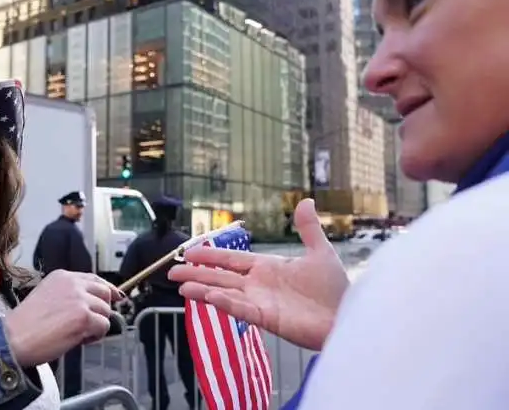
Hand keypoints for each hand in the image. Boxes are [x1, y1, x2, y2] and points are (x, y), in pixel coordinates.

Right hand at [2, 270, 122, 366]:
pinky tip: (79, 339)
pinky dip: (95, 336)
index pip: (94, 279)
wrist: (14, 338)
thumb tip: (92, 303)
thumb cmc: (26, 325)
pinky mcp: (85, 317)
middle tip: (89, 324)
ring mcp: (80, 300)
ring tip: (77, 334)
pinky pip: (104, 327)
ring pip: (106, 312)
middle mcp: (73, 284)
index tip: (116, 297)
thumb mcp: (47, 296)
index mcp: (62, 276)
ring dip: (96, 325)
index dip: (107, 289)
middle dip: (101, 309)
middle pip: (105, 293)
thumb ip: (69, 295)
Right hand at [168, 199, 348, 350]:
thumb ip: (308, 229)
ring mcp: (260, 302)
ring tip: (181, 287)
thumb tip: (306, 200)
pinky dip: (225, 303)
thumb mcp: (320, 252)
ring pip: (224, 293)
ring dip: (203, 290)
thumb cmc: (334, 289)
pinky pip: (241, 310)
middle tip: (172, 272)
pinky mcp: (267, 318)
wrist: (347, 316)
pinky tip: (210, 297)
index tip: (189, 251)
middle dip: (196, 274)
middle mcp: (258, 285)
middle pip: (220, 277)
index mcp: (266, 268)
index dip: (210, 255)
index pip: (231, 259)